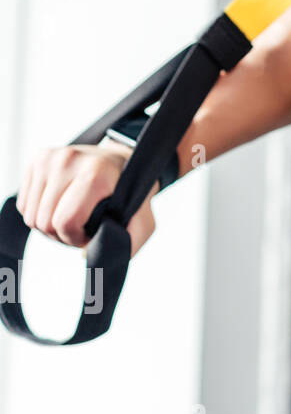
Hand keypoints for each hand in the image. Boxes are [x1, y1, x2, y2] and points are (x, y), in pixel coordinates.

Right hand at [16, 143, 159, 258]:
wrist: (124, 160)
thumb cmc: (130, 193)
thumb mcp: (142, 220)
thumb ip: (126, 243)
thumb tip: (88, 255)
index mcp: (97, 172)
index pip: (66, 220)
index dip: (75, 238)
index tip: (90, 234)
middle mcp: (70, 160)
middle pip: (44, 221)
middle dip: (62, 235)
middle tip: (82, 228)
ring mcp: (50, 157)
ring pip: (30, 215)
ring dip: (49, 226)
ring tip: (72, 217)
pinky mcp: (38, 158)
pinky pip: (24, 203)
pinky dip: (39, 212)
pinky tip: (59, 206)